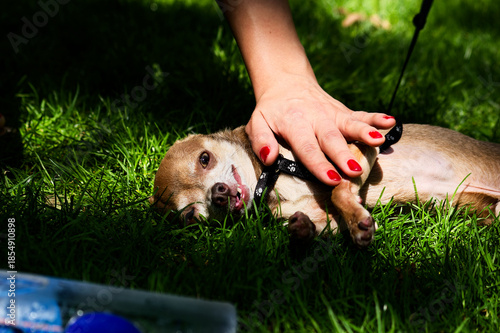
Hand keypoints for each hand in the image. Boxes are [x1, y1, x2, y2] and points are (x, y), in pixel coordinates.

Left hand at [246, 72, 394, 185]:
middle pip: (331, 139)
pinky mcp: (342, 111)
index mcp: (294, 124)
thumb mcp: (257, 123)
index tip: (331, 179)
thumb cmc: (271, 110)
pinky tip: (390, 122)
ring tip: (377, 142)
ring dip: (365, 133)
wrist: (286, 82)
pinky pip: (360, 114)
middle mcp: (315, 118)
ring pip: (350, 124)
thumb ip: (260, 140)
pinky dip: (375, 117)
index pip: (307, 148)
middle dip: (344, 155)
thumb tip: (268, 158)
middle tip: (355, 171)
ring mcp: (331, 113)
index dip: (319, 165)